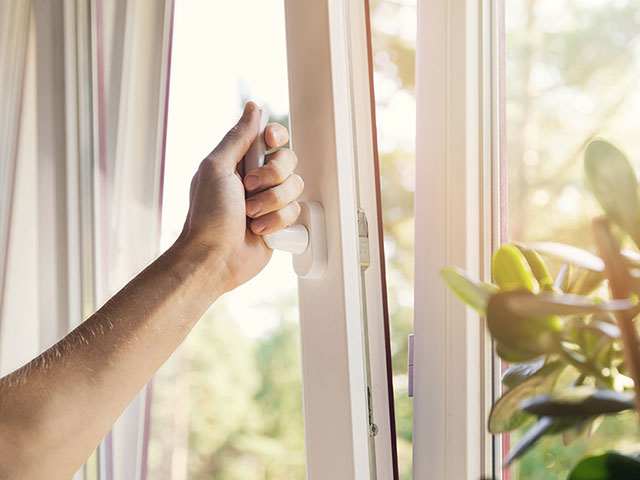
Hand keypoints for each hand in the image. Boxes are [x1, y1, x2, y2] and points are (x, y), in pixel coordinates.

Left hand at [179, 102, 303, 291]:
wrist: (215, 258)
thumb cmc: (208, 216)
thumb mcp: (216, 168)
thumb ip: (238, 138)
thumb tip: (253, 108)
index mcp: (239, 161)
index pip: (270, 136)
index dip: (276, 137)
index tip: (270, 143)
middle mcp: (257, 179)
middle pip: (288, 160)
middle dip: (272, 176)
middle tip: (249, 189)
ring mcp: (269, 201)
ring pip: (295, 187)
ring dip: (272, 202)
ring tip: (250, 215)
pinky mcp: (279, 222)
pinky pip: (296, 212)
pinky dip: (277, 222)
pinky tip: (258, 230)